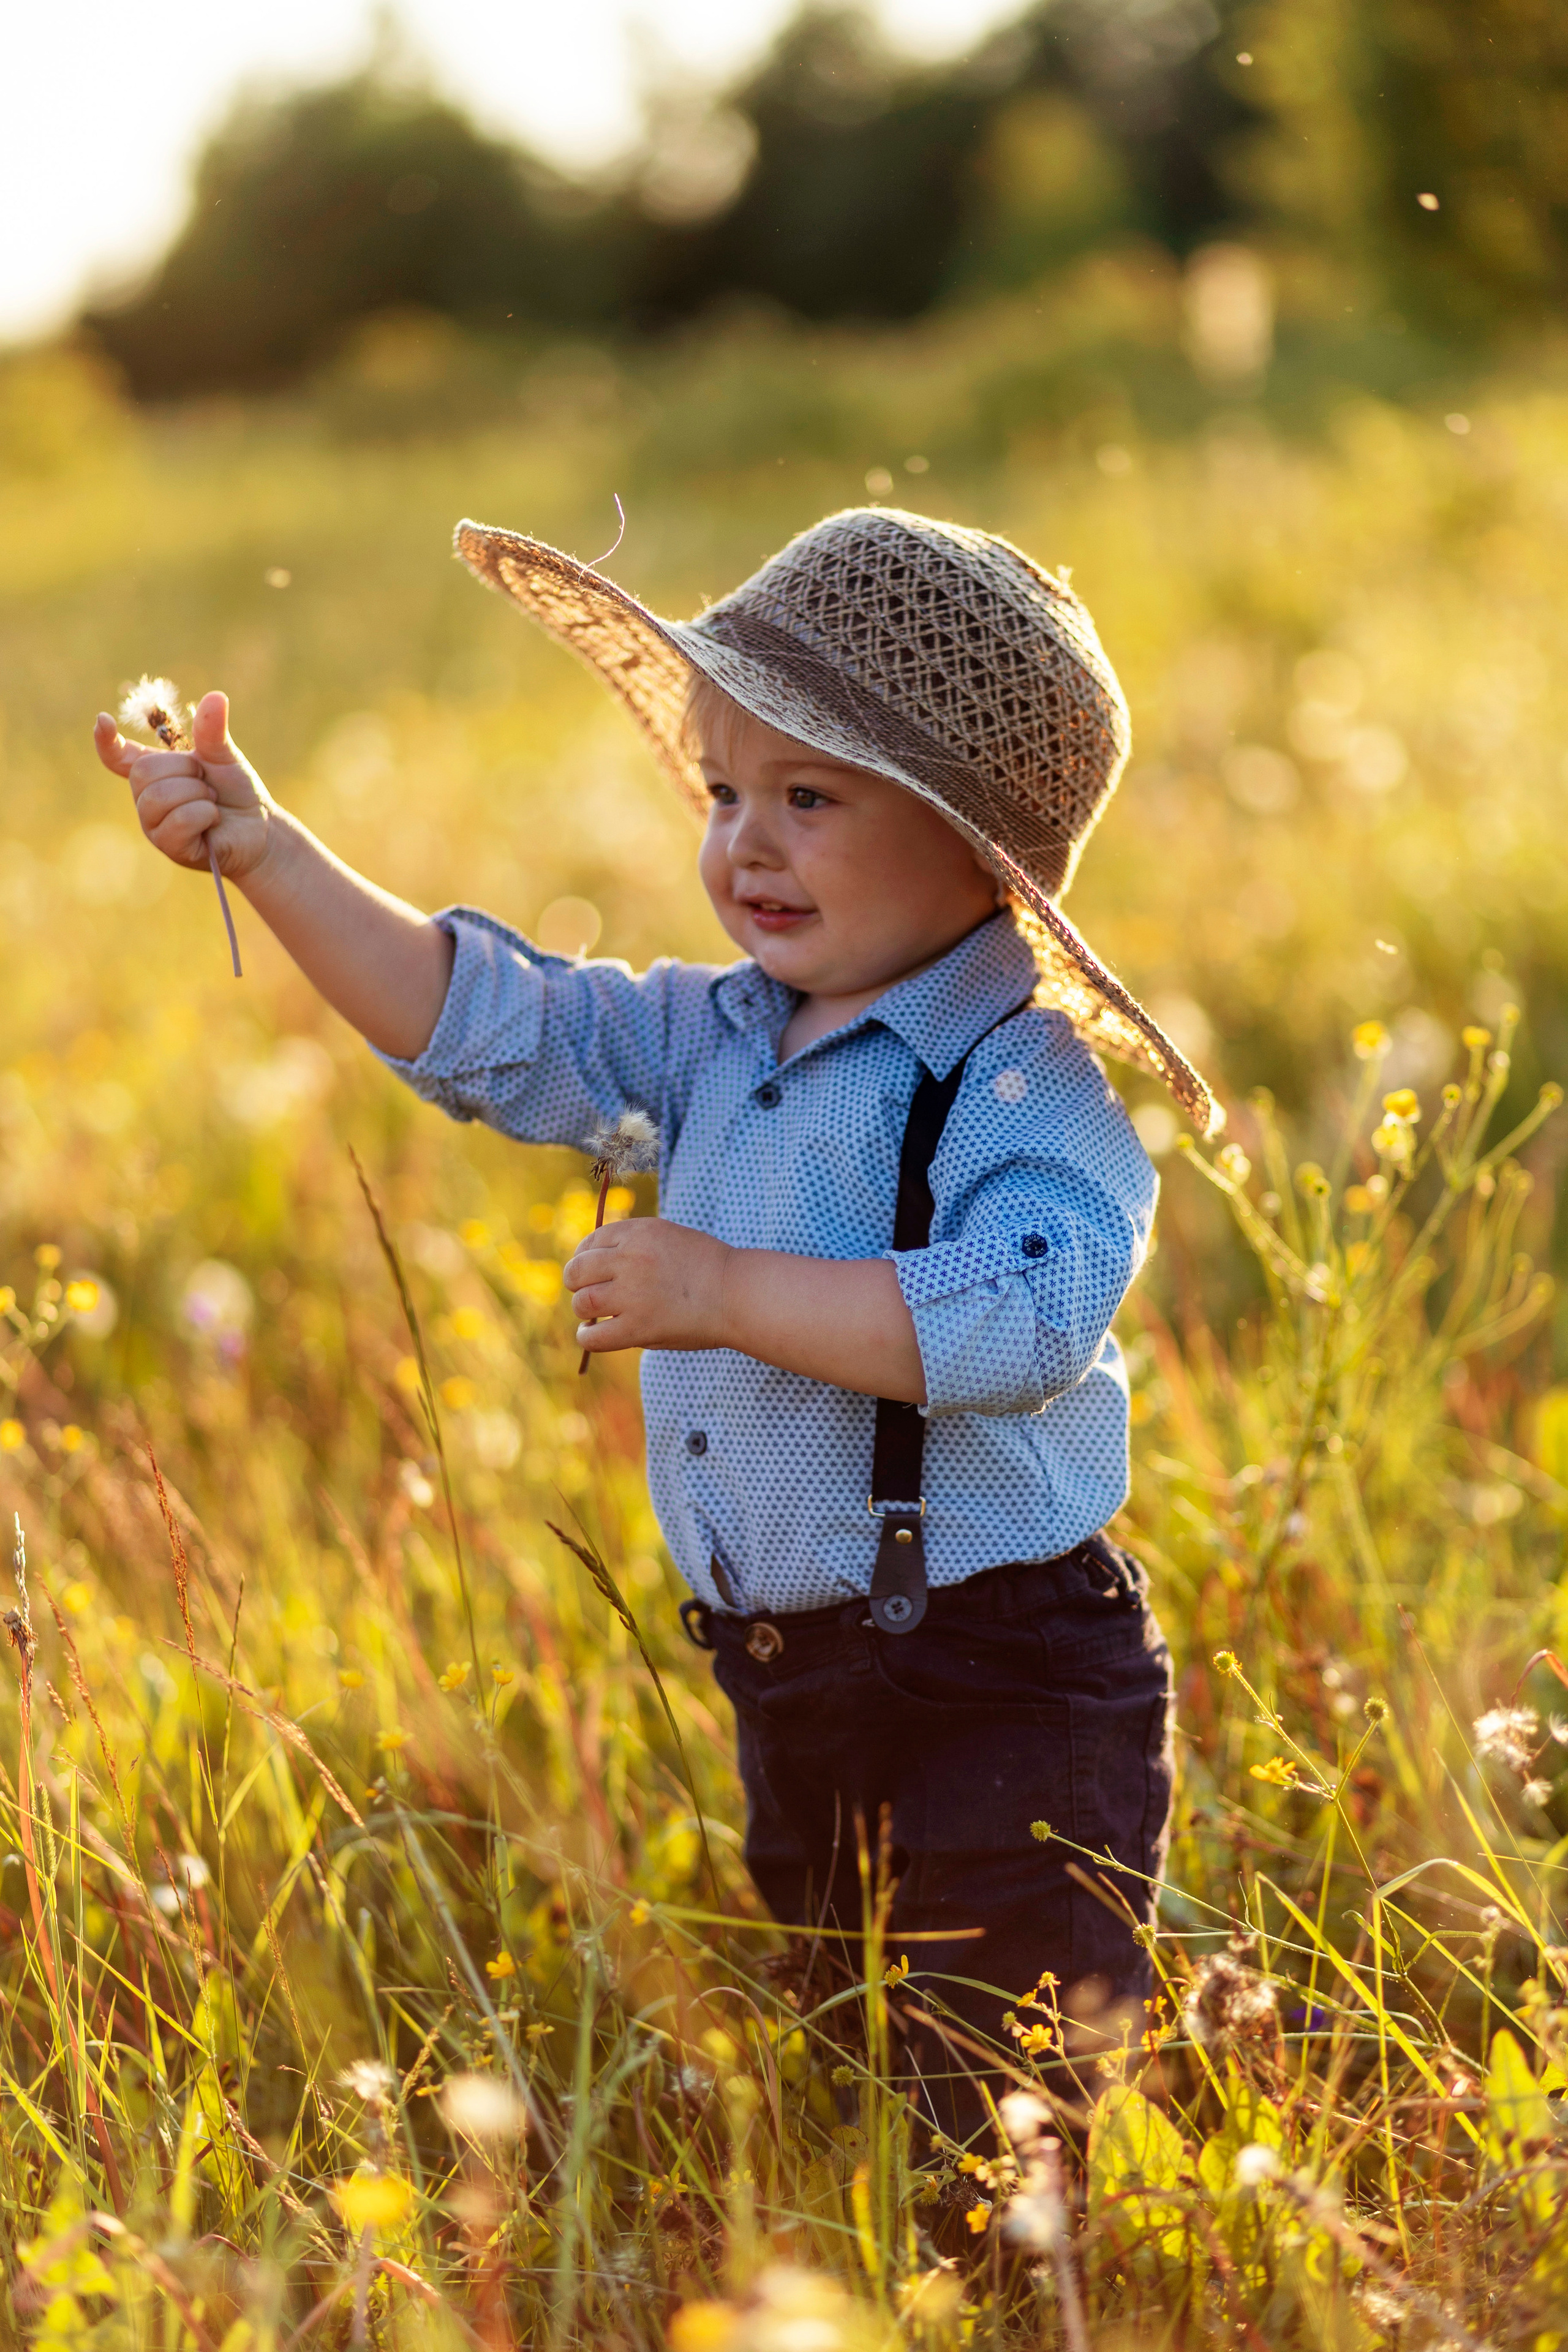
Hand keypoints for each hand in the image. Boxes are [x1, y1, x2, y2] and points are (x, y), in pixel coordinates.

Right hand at [93, 689, 274, 879]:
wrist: (260, 829)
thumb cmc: (236, 792)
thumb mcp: (225, 756)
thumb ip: (212, 731)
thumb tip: (216, 696)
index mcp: (155, 772)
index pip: (118, 757)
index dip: (106, 741)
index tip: (103, 720)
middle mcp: (146, 798)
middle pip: (143, 772)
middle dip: (185, 770)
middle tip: (206, 783)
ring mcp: (155, 825)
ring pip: (158, 797)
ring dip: (196, 794)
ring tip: (211, 801)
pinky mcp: (170, 847)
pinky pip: (177, 822)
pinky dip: (204, 814)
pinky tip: (213, 820)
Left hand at [565, 1218, 733, 1355]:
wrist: (738, 1293)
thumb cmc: (708, 1269)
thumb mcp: (669, 1239)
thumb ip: (633, 1247)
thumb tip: (591, 1268)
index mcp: (639, 1232)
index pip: (591, 1242)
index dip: (584, 1258)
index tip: (590, 1272)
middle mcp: (630, 1258)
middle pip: (577, 1271)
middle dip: (577, 1283)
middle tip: (589, 1294)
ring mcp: (632, 1293)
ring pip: (582, 1302)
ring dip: (584, 1310)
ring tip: (595, 1316)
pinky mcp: (638, 1327)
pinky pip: (592, 1336)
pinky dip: (588, 1337)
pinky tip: (595, 1334)